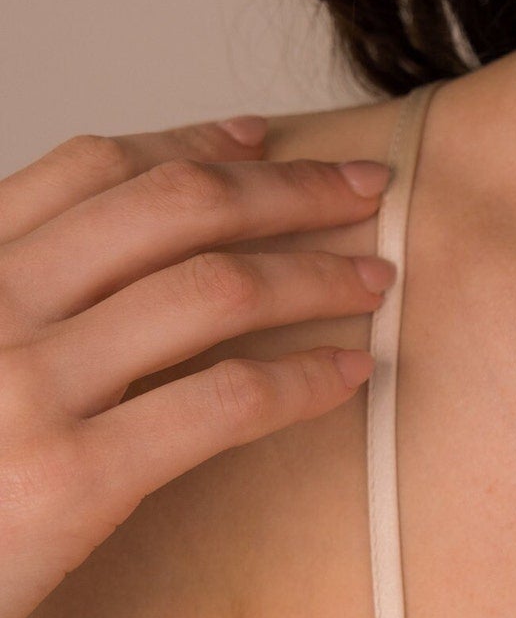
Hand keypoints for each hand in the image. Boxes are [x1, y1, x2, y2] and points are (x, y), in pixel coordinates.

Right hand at [0, 115, 395, 617]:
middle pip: (172, 210)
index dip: (193, 144)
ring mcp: (27, 388)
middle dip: (285, 189)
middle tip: (364, 186)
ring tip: (378, 277)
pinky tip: (352, 376)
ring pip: (212, 292)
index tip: (264, 140)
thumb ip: (23, 304)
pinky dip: (303, 381)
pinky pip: (221, 403)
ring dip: (315, 273)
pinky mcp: (71, 477)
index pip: (91, 169)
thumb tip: (127, 270)